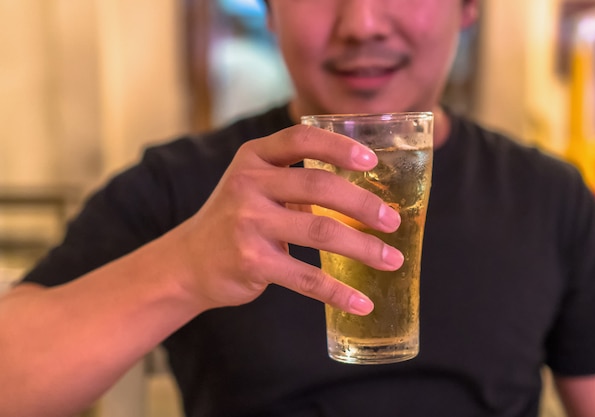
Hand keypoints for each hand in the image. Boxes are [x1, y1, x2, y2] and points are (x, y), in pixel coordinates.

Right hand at [170, 125, 402, 314]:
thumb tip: (362, 192)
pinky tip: (362, 301)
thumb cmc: (235, 219)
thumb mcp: (255, 186)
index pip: (300, 139)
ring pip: (321, 231)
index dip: (338, 146)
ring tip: (391, 259)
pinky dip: (338, 292)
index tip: (371, 161)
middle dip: (363, 204)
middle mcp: (248, 185)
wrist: (188, 262)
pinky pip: (306, 277)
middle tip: (392, 221)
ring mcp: (248, 224)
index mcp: (254, 159)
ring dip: (363, 247)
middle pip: (319, 186)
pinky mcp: (252, 262)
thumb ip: (296, 180)